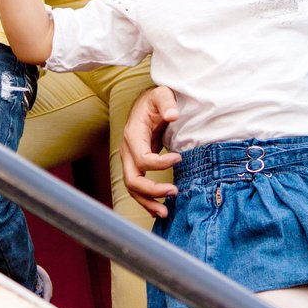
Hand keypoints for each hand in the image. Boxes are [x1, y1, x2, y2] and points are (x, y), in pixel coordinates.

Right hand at [121, 86, 181, 218]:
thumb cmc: (155, 99)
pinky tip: (158, 210)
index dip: (160, 163)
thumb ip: (166, 102)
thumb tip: (173, 115)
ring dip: (148, 202)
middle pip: (132, 179)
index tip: (180, 157)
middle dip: (152, 191)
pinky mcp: (136, 165)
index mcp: (133, 135)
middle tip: (174, 192)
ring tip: (166, 212)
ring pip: (132, 188)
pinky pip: (136, 187)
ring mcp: (129, 159)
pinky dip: (146, 200)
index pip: (142, 158)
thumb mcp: (161, 94)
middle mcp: (127, 150)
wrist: (146, 102)